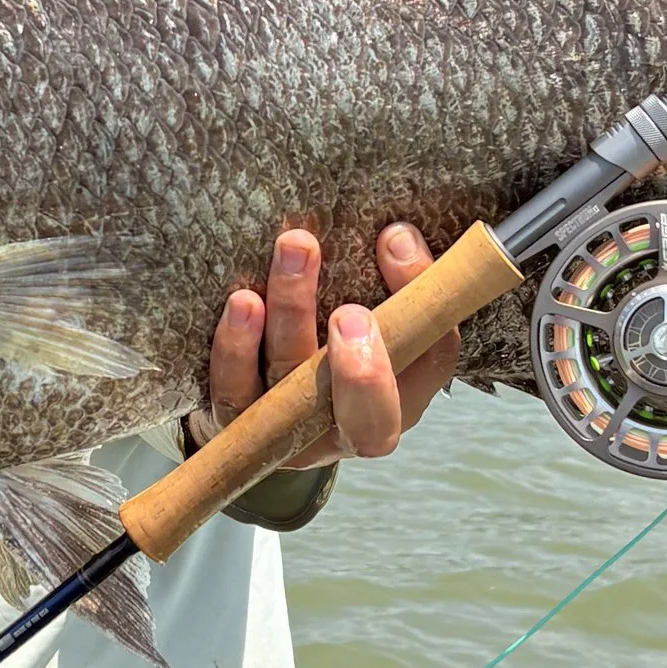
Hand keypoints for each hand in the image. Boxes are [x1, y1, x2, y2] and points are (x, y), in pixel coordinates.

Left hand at [205, 223, 459, 470]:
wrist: (256, 395)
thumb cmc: (331, 344)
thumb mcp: (372, 319)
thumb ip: (395, 289)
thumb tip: (396, 234)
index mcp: (400, 402)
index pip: (430, 363)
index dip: (423, 306)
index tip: (393, 241)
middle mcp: (350, 430)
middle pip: (368, 420)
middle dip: (362, 374)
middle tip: (352, 314)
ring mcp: (292, 432)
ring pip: (294, 385)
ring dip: (293, 315)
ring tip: (293, 252)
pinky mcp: (237, 422)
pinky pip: (236, 391)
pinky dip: (238, 347)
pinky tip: (243, 303)